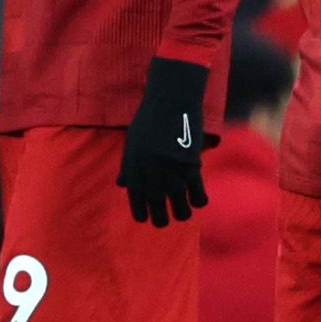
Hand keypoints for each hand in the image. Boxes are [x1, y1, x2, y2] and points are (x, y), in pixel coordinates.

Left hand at [118, 57, 211, 225]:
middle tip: (164, 222)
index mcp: (134, 164)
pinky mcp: (191, 165)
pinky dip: (198, 200)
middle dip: (160, 217)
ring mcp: (171, 169)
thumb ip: (128, 165)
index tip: (143, 219)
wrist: (171, 99)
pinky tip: (199, 201)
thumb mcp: (133, 141)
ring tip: (183, 215)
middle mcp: (151, 170)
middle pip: (156, 203)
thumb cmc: (151, 118)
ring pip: (178, 203)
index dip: (139, 210)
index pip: (135, 195)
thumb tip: (121, 185)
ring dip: (181, 213)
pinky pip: (197, 192)